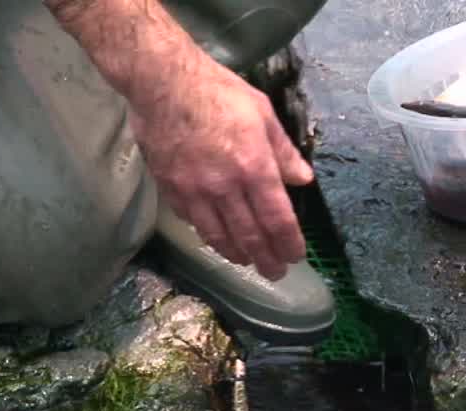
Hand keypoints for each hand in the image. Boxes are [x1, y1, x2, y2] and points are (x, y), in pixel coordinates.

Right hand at [131, 49, 313, 279]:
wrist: (162, 82)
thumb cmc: (217, 91)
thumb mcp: (262, 113)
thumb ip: (283, 151)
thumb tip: (303, 180)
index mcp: (253, 167)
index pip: (277, 219)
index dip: (289, 243)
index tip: (296, 255)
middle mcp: (225, 186)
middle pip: (250, 236)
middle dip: (266, 259)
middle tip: (276, 272)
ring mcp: (194, 191)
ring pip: (219, 236)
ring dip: (237, 254)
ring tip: (248, 262)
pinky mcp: (171, 189)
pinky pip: (193, 222)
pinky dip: (208, 235)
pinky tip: (217, 239)